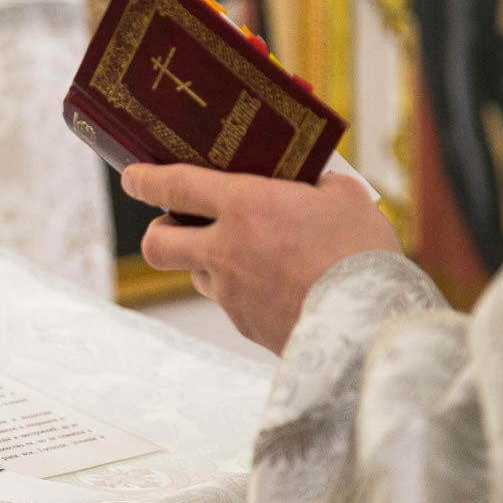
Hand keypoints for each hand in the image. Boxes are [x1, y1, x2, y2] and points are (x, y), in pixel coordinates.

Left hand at [121, 164, 402, 353]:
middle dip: (158, 232)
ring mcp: (231, 293)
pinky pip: (230, 302)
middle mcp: (225, 251)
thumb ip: (313, 182)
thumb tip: (305, 178)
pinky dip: (243, 290)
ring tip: (250, 253)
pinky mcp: (245, 324)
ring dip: (208, 262)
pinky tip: (278, 285)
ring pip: (196, 274)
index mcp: (245, 207)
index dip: (145, 180)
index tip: (132, 177)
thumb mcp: (343, 196)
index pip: (174, 186)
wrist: (370, 325)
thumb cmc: (362, 252)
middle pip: (157, 244)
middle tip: (175, 223)